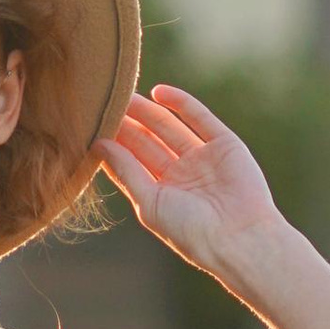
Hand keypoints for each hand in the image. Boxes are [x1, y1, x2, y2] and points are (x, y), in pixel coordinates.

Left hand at [95, 86, 285, 282]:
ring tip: (122, 94)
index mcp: (162, 194)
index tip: (92, 126)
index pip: (133, 163)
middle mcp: (182, 175)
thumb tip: (99, 145)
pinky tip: (157, 92)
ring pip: (169, 127)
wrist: (238, 236)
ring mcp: (203, 158)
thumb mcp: (149, 202)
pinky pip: (199, 117)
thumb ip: (126, 171)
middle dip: (128, 124)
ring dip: (147, 111)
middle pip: (148, 142)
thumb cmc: (190, 230)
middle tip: (104, 103)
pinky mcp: (224, 144)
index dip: (114, 144)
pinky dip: (180, 103)